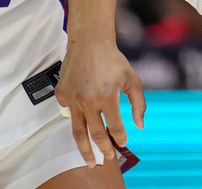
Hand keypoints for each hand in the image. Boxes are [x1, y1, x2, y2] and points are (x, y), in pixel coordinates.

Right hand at [56, 38, 145, 167]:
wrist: (89, 42)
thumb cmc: (113, 59)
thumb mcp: (132, 78)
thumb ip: (138, 103)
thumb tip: (140, 125)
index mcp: (108, 96)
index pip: (115, 126)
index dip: (119, 138)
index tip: (122, 144)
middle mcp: (89, 100)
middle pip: (95, 134)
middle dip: (102, 150)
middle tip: (105, 159)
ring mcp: (72, 99)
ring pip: (78, 131)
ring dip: (84, 148)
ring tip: (88, 160)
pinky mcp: (62, 95)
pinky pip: (68, 113)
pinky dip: (75, 119)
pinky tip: (82, 122)